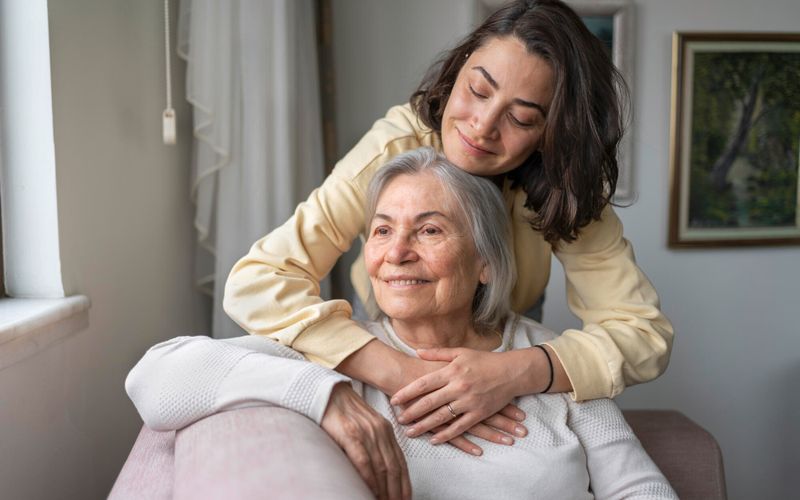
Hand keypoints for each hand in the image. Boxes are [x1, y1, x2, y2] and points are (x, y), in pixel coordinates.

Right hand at [321, 383, 410, 499]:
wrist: (325, 392)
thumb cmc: (342, 412)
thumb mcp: (364, 425)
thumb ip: (374, 443)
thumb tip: (378, 471)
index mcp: (385, 429)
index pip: (400, 461)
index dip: (404, 483)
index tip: (406, 498)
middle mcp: (379, 431)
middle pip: (393, 468)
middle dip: (397, 491)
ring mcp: (366, 432)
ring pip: (381, 467)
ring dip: (384, 490)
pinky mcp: (350, 433)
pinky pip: (363, 461)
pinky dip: (369, 479)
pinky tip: (371, 491)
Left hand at [391, 348, 526, 443]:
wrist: (511, 372)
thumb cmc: (485, 360)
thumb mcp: (461, 352)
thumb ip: (438, 353)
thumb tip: (417, 352)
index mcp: (452, 371)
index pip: (424, 383)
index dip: (407, 393)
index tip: (394, 400)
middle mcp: (458, 387)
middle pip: (429, 403)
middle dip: (411, 412)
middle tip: (398, 419)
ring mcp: (469, 402)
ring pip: (441, 417)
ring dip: (424, 426)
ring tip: (410, 432)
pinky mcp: (479, 413)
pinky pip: (460, 427)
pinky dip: (446, 435)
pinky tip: (434, 439)